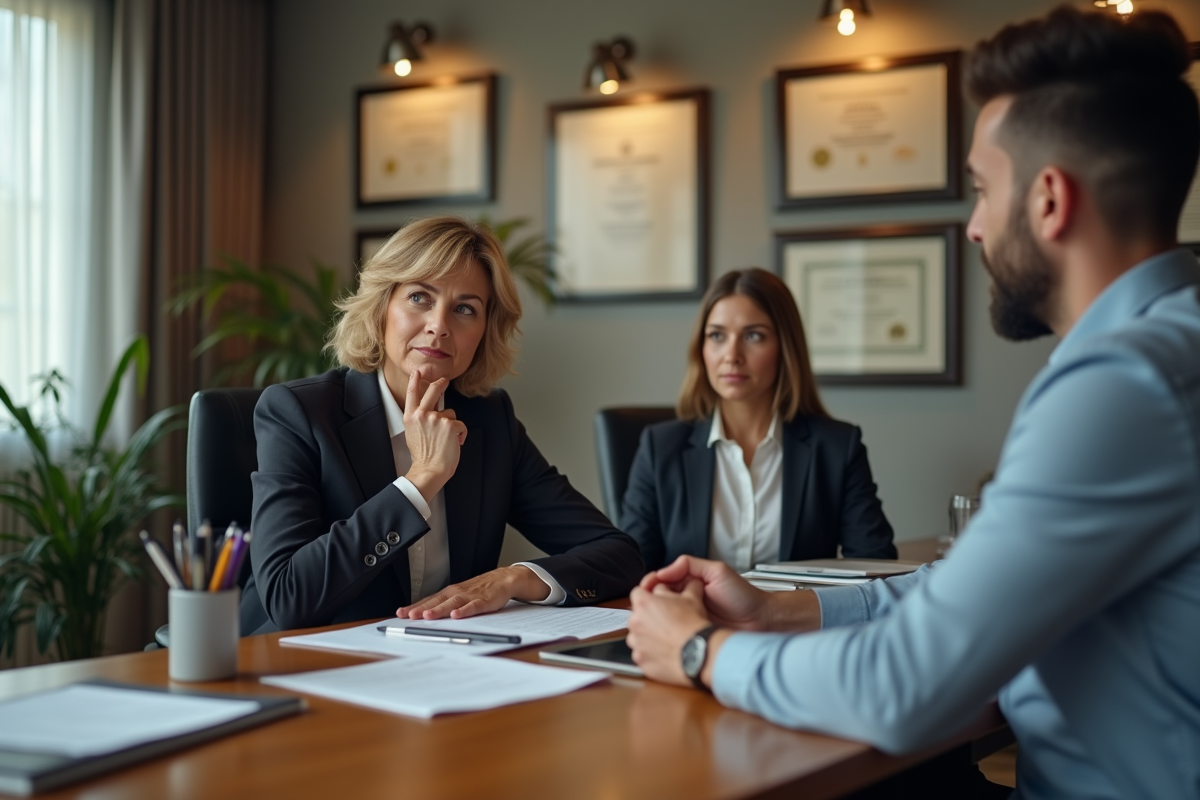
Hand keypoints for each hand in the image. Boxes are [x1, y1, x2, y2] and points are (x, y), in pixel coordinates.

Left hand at [396, 565, 549, 619]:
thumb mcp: (459, 596)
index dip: (414, 607)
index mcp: (449, 593)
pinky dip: (464, 610)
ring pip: (452, 603)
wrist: (504, 579)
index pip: (428, 601)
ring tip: (428, 616)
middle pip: (436, 602)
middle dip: (421, 609)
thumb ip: (444, 605)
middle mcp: (457, 593)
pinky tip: (457, 615)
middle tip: (408, 617)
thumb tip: (424, 616)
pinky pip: (473, 606)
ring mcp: (470, 596)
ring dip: (439, 610)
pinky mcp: (484, 600)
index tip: (400, 614)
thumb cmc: (480, 590)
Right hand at [403, 368, 467, 501]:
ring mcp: (436, 418)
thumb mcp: (413, 433)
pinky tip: (455, 443)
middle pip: (433, 391)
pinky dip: (460, 435)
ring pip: (450, 414)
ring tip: (446, 440)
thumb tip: (429, 413)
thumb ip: (420, 420)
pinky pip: (460, 425)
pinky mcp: (450, 425)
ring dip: (451, 425)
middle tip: (444, 380)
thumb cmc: (423, 456)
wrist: (430, 469)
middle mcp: (422, 414)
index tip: (418, 372)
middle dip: (440, 383)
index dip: (415, 381)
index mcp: (410, 417)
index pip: (412, 394)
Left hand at [626, 579, 712, 686]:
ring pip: (637, 636)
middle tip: (666, 621)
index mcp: (644, 603)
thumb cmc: (693, 625)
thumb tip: (689, 582)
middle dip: (648, 617)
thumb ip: (685, 586)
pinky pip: (642, 654)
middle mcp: (635, 622)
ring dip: (647, 636)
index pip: (638, 593)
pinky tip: (666, 653)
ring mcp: (636, 643)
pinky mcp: (641, 661)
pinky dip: (650, 654)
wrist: (698, 653)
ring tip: (667, 639)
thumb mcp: (692, 597)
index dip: (649, 596)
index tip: (658, 601)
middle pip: (637, 615)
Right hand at [642, 556, 821, 632]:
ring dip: (655, 616)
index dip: (651, 582)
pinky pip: (673, 631)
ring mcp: (688, 617)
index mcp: (690, 583)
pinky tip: (662, 631)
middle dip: (648, 600)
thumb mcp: (718, 572)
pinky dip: (665, 631)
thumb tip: (666, 570)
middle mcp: (686, 599)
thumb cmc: (744, 596)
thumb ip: (691, 565)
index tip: (646, 587)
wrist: (761, 621)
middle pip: (658, 598)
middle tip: (645, 604)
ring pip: (662, 616)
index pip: (662, 580)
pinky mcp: (692, 633)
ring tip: (652, 616)